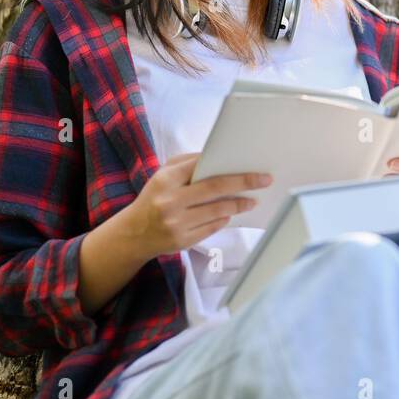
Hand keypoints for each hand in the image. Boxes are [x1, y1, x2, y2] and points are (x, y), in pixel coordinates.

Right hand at [121, 152, 272, 257]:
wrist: (133, 234)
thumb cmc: (155, 198)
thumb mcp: (163, 175)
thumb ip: (187, 164)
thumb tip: (218, 157)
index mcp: (166, 180)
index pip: (203, 169)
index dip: (231, 168)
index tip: (253, 167)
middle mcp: (170, 202)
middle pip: (215, 189)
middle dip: (244, 183)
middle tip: (264, 180)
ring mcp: (177, 223)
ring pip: (218, 210)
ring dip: (239, 204)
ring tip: (251, 200)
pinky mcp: (183, 240)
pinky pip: (213, 227)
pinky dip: (224, 219)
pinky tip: (231, 213)